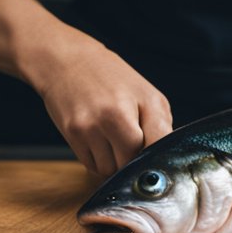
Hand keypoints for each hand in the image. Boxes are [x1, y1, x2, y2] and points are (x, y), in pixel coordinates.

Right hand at [24, 25, 172, 176]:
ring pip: (110, 170)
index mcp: (144, 103)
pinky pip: (91, 166)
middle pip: (131, 164)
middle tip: (129, 141)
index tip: (154, 155)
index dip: (158, 157)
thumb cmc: (112, 79)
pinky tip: (97, 140)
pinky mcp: (72, 134)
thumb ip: (160, 127)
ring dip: (114, 163)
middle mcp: (116, 116)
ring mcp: (91, 126)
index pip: (158, 147)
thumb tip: (163, 160)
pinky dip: (98, 161)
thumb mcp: (146, 94)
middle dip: (133, 159)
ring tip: (111, 138)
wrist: (67, 62)